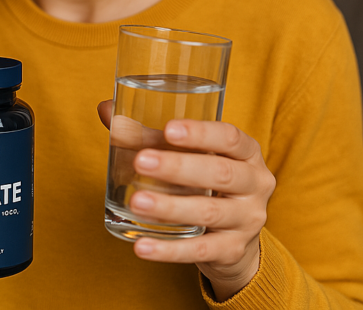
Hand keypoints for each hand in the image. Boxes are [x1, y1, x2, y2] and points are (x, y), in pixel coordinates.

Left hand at [97, 101, 275, 300]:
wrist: (231, 237)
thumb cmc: (204, 182)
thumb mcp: (188, 156)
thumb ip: (149, 136)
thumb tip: (107, 110)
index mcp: (247, 153)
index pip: (231, 138)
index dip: (201, 133)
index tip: (169, 129)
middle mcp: (255, 184)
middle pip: (220, 174)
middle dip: (179, 168)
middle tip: (141, 162)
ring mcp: (247, 220)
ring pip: (209, 212)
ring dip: (170, 207)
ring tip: (136, 202)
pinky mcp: (232, 251)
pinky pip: (200, 251)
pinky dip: (169, 250)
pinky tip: (142, 246)